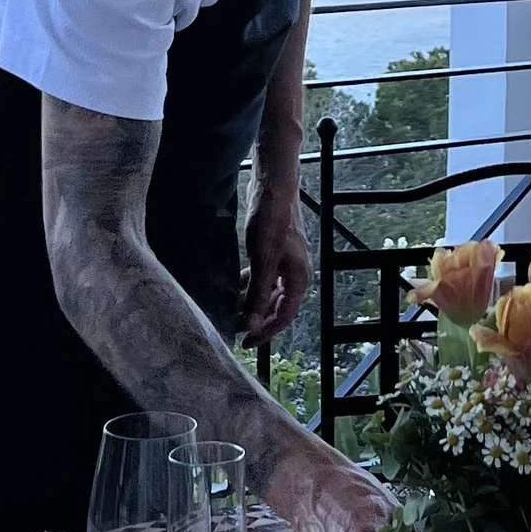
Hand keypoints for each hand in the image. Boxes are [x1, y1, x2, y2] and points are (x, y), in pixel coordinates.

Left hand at [240, 167, 311, 348]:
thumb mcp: (263, 261)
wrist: (274, 188)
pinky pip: (264, 278)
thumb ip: (258, 294)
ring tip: (232, 312)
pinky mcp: (274, 253)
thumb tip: (253, 324)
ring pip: (269, 292)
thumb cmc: (272, 222)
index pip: (284, 316)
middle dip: (258, 319)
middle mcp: (295, 274)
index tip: (246, 342)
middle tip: (235, 329)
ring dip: (253, 303)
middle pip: (278, 306)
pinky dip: (251, 286)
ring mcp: (286, 263)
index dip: (265, 331)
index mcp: (298, 278)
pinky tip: (236, 289)